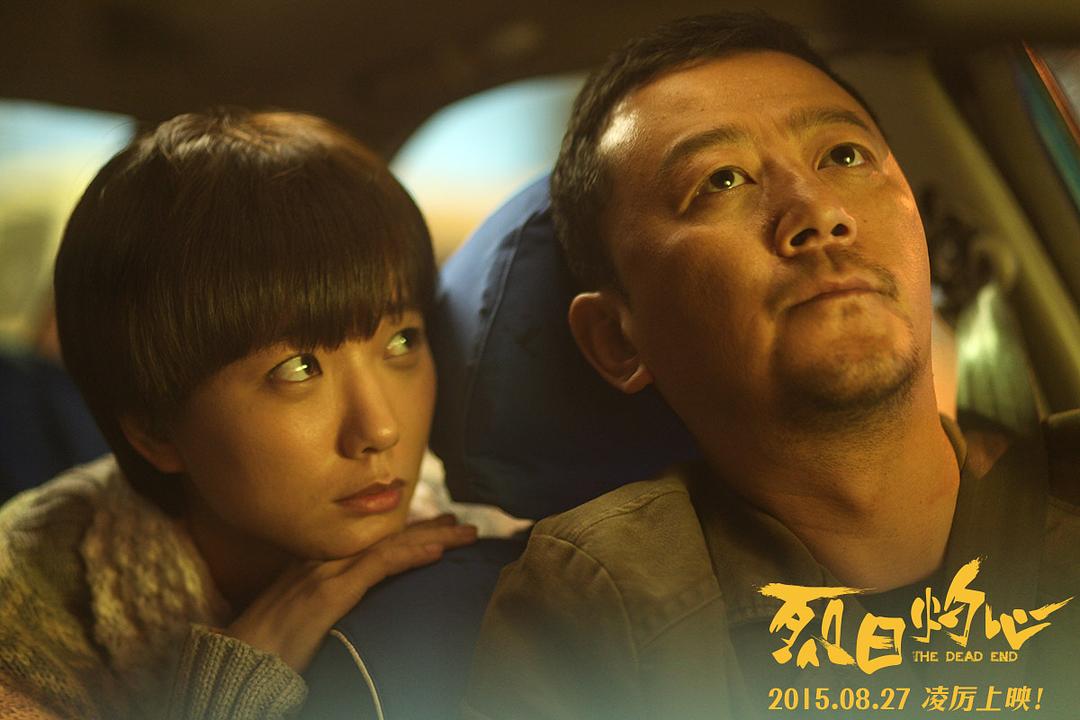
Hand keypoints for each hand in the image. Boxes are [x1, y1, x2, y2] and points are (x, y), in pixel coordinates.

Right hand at [223, 514, 476, 671]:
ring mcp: (325, 573)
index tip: (436, 525)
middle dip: (428, 528)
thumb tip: (350, 612)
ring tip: (464, 531)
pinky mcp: (329, 594)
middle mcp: (322, 559)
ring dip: (433, 536)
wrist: (234, 665)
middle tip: (461, 522)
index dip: (406, 531)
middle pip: (385, 537)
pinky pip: (379, 567)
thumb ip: (326, 604)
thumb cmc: (263, 650)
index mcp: (315, 564)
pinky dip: (411, 555)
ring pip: (389, 545)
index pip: (370, 540)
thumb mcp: (299, 619)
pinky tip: (437, 551)